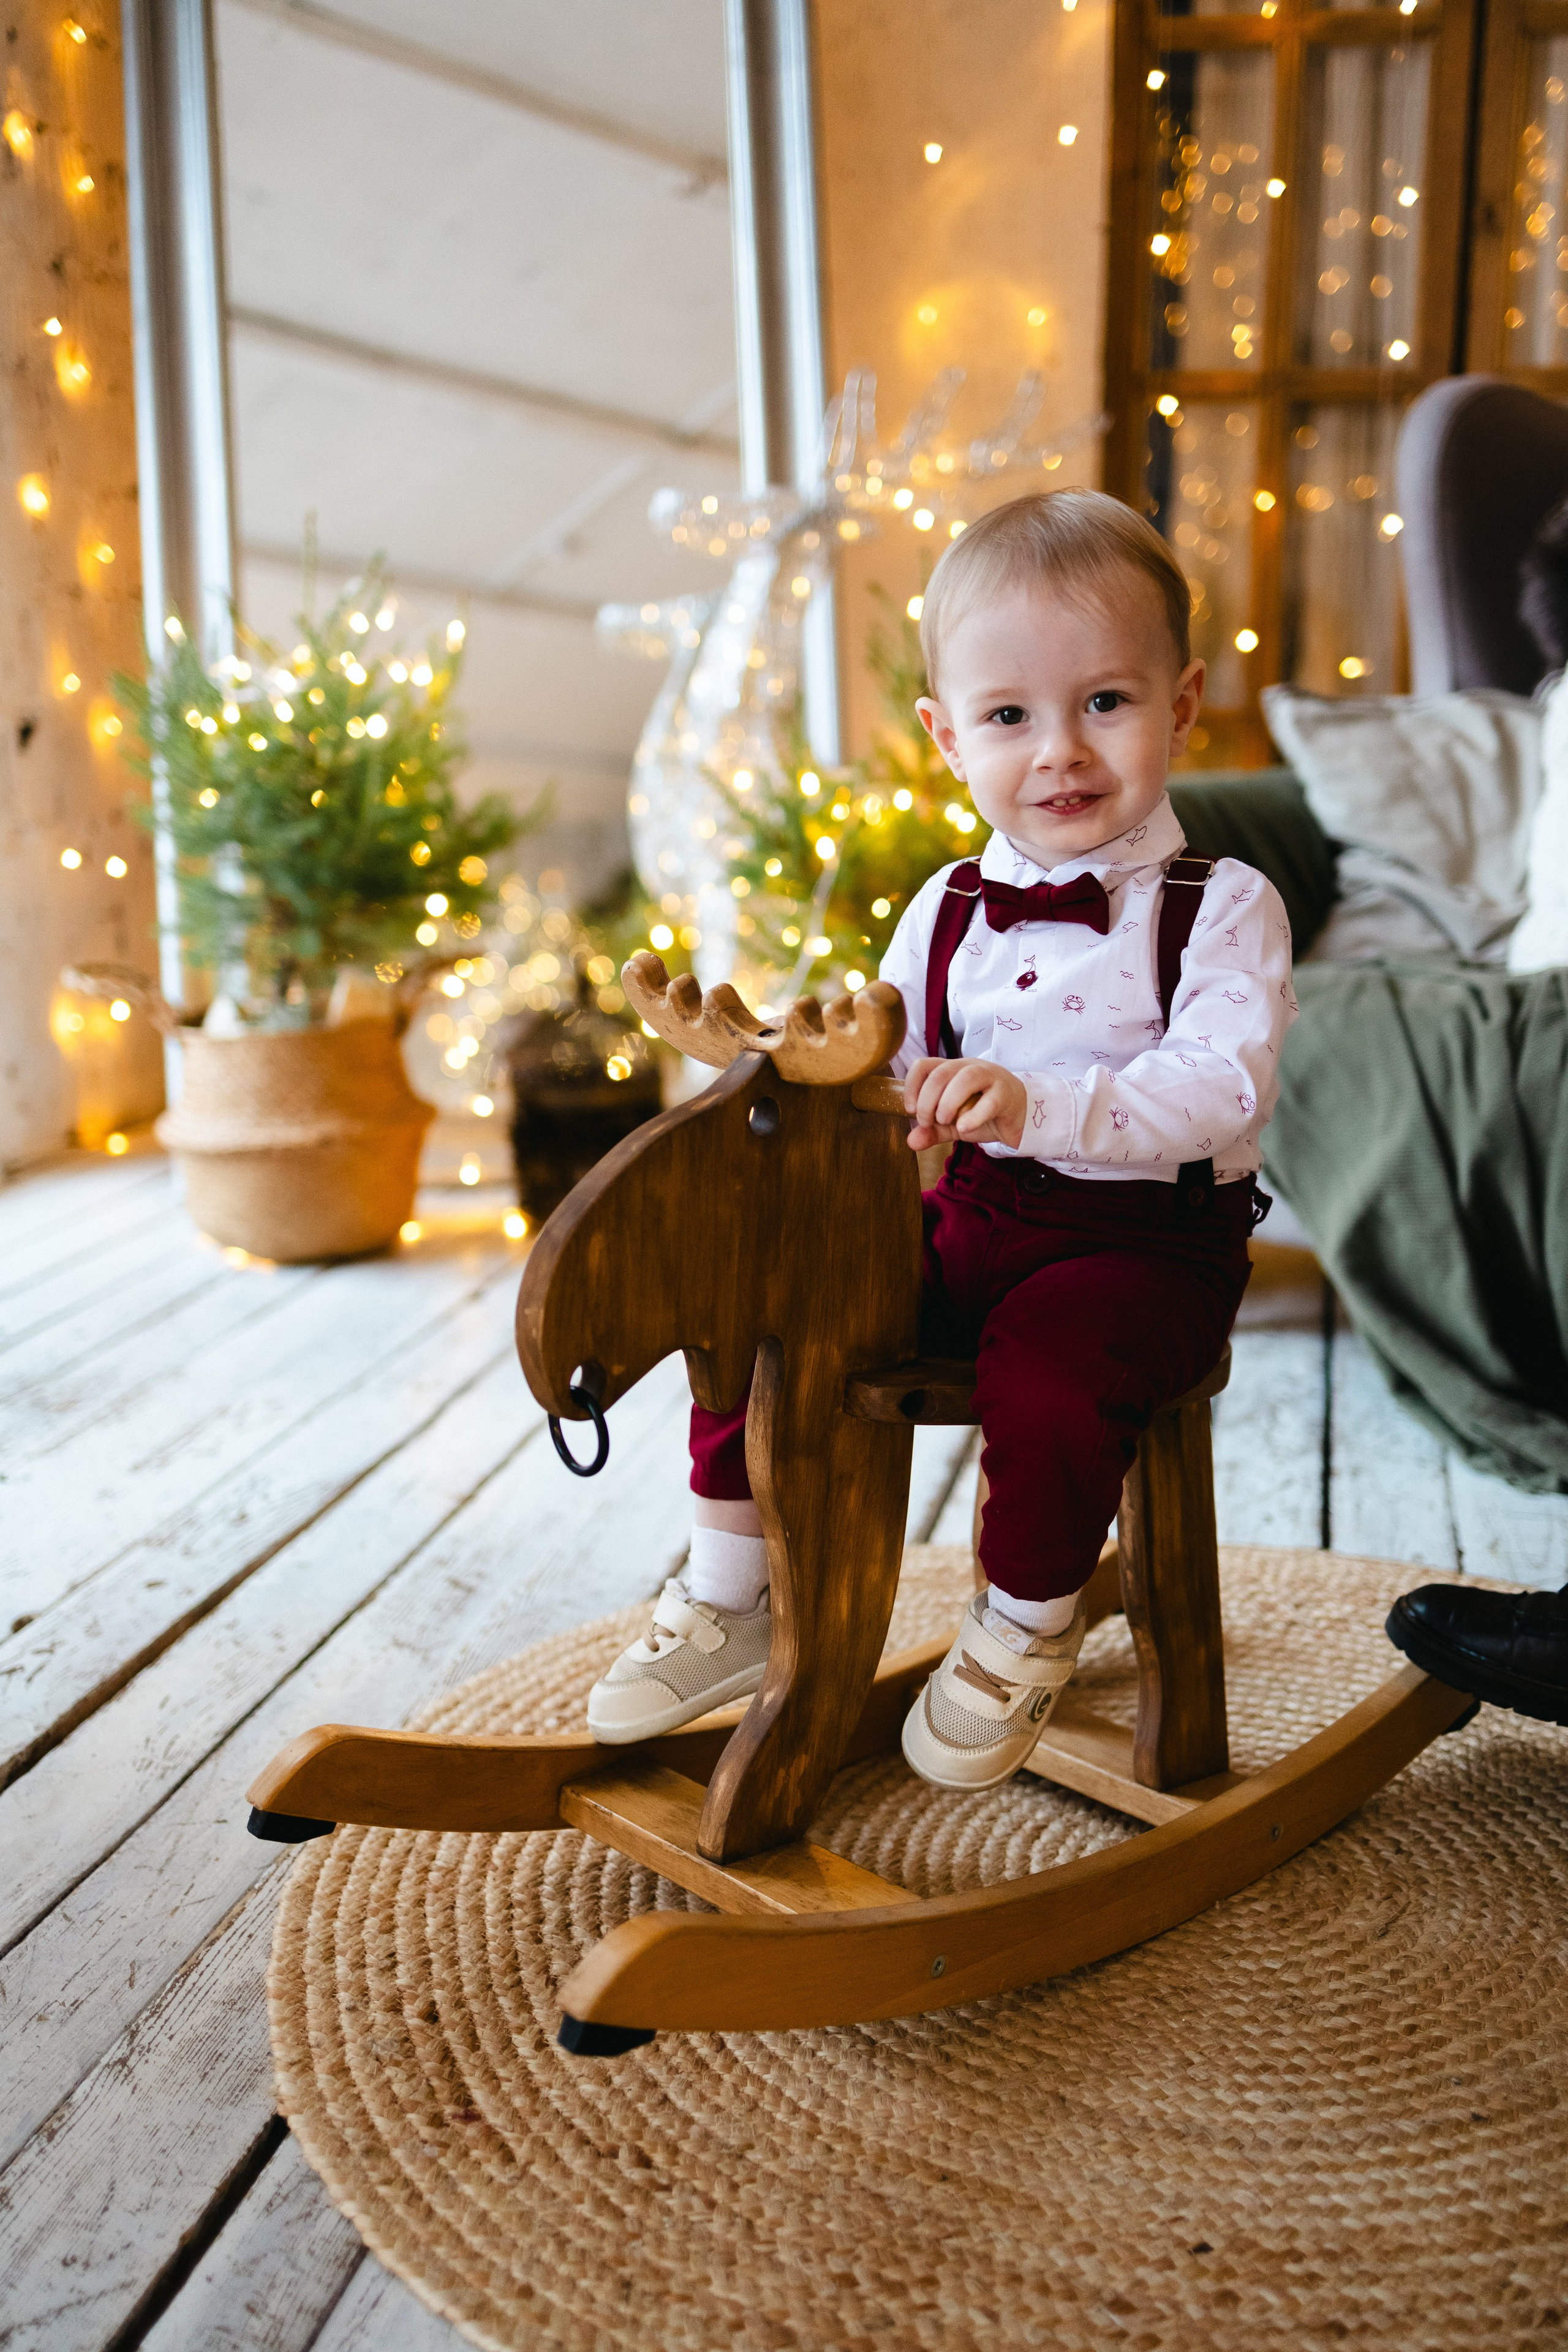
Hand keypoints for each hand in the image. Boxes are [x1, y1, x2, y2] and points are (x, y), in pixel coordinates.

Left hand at [904, 1056, 1027, 1151]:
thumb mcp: (953, 1124)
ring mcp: (990, 1077)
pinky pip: (989, 1101)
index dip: (912, 1087)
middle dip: (926, 1102)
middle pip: (940, 1074)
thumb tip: (911, 1141)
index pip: (924, 1065)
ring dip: (947, 1103)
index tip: (910, 1110)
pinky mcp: (1007, 1093)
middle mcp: (969, 1067)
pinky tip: (965, 1128)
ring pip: (965, 1078)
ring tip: (945, 1121)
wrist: (1020, 1119)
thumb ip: (933, 1131)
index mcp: (952, 1070)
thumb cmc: (984, 1115)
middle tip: (928, 1122)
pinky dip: (973, 1117)